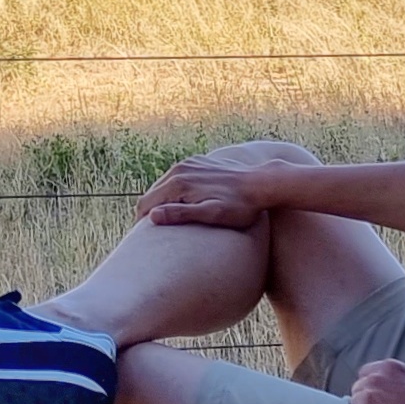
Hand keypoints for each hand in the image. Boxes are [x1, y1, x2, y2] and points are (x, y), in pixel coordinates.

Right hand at [135, 138, 315, 227]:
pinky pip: (178, 178)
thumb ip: (181, 214)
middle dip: (149, 212)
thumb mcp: (211, 214)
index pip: (146, 203)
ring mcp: (189, 163)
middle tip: (152, 235)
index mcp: (178, 183)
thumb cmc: (239, 206)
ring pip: (164, 185)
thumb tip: (152, 216)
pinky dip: (175, 192)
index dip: (141, 222)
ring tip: (167, 221)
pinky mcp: (199, 162)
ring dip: (162, 202)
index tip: (142, 241)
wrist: (263, 183)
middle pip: (152, 193)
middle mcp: (180, 169)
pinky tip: (184, 204)